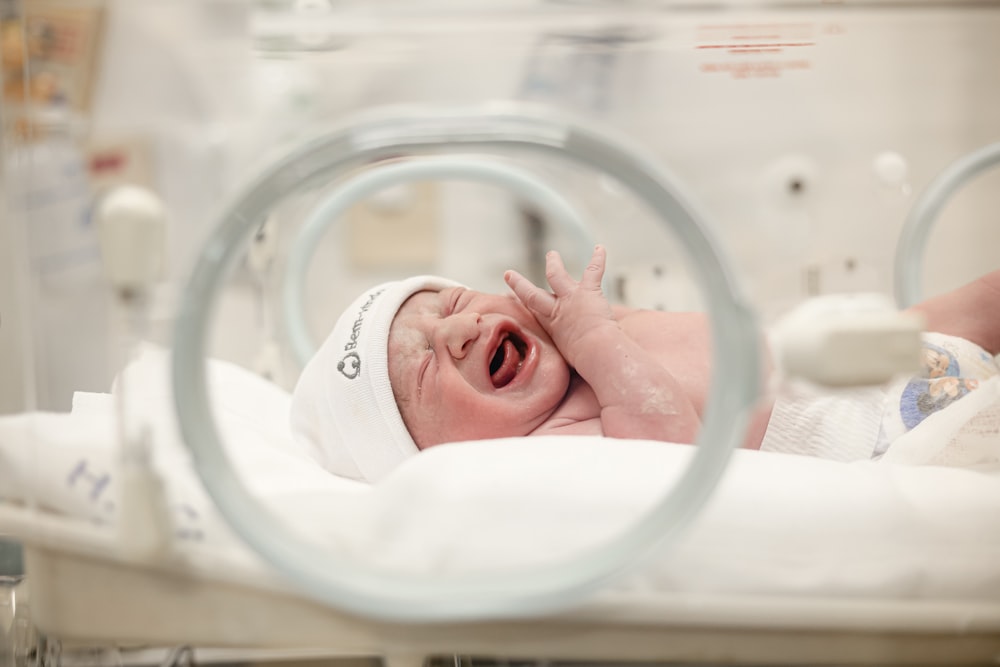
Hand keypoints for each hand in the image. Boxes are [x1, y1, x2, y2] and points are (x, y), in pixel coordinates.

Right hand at [505, 246, 617, 367]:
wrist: (596, 351)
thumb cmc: (585, 361)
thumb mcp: (566, 363)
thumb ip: (560, 365)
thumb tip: (552, 395)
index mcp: (549, 327)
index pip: (528, 314)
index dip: (516, 307)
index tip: (505, 299)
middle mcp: (555, 311)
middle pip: (531, 295)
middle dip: (520, 285)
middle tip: (509, 275)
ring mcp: (569, 298)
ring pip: (557, 276)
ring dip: (554, 265)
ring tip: (552, 255)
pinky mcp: (587, 291)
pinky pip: (593, 271)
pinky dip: (597, 259)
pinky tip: (600, 248)